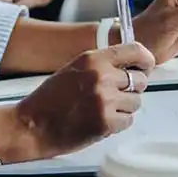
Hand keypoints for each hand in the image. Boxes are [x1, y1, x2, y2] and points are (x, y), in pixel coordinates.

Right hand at [12, 42, 154, 159]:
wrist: (31, 125)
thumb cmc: (50, 99)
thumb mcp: (76, 69)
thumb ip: (103, 65)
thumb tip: (132, 68)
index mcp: (93, 58)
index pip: (135, 51)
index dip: (146, 60)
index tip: (146, 67)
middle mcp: (102, 76)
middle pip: (140, 80)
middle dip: (133, 89)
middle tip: (117, 96)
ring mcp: (105, 100)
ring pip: (136, 102)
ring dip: (124, 108)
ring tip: (102, 110)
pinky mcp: (105, 123)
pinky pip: (128, 121)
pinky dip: (118, 124)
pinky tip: (99, 121)